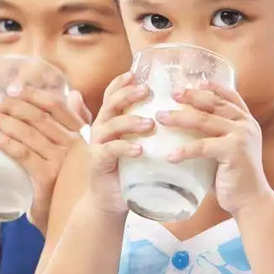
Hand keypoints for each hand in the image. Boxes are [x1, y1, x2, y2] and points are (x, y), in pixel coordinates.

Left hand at [0, 85, 90, 232]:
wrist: (69, 223)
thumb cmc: (67, 184)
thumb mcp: (74, 151)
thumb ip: (75, 123)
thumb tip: (73, 94)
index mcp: (80, 135)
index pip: (55, 106)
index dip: (32, 94)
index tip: (12, 87)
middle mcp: (74, 145)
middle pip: (39, 116)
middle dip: (13, 105)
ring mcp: (62, 161)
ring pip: (29, 132)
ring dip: (5, 120)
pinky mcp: (48, 177)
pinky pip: (24, 154)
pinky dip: (6, 142)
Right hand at [86, 71, 154, 215]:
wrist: (110, 201)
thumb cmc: (129, 170)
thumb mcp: (138, 144)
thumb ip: (150, 129)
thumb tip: (176, 112)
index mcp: (110, 120)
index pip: (112, 94)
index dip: (121, 82)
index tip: (135, 73)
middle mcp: (101, 128)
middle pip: (111, 104)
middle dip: (128, 94)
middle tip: (147, 90)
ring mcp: (98, 144)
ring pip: (111, 125)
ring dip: (130, 121)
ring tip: (150, 123)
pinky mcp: (99, 162)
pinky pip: (110, 150)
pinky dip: (125, 148)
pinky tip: (139, 150)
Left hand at [157, 81, 271, 214]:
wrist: (251, 201)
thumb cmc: (232, 175)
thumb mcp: (226, 149)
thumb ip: (213, 135)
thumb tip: (182, 125)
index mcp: (245, 120)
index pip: (229, 95)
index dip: (211, 86)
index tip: (192, 81)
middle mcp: (246, 124)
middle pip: (213, 103)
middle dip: (190, 97)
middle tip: (171, 94)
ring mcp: (241, 137)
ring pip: (204, 121)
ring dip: (179, 118)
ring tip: (160, 117)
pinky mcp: (234, 152)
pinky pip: (203, 147)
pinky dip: (184, 150)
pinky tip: (169, 156)